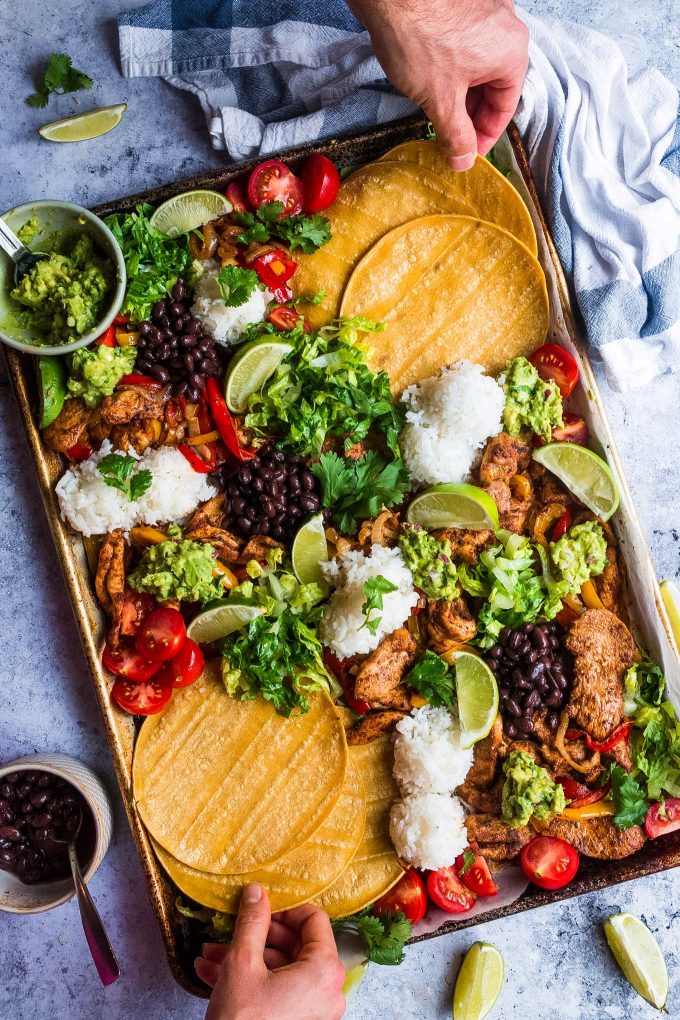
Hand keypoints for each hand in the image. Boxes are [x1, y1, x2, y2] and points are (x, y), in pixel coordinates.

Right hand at [196, 884, 345, 1019]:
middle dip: (256, 937)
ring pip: (281, 971)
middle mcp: (328, 992)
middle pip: (296, 946)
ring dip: (245, 960)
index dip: (284, 909)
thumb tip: (257, 892)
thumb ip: (253, 922)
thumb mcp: (242, 963)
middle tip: (230, 932)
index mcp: (325, 971)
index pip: (315, 920)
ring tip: (211, 956)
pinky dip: (251, 982)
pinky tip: (213, 975)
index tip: (260, 909)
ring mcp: (314, 1012)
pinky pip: (279, 993)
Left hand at [347, 0, 528, 168]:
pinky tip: (428, 83)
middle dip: (469, 116)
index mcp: (511, 52)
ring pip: (475, 67)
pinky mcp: (459, 6)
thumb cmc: (419, 38)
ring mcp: (482, 13)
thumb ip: (456, 135)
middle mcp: (503, 28)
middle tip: (448, 138)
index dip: (485, 137)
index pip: (505, 107)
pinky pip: (462, 48)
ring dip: (458, 94)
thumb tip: (464, 161)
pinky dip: (449, 71)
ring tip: (434, 112)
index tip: (467, 154)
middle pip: (492, 86)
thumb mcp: (440, 100)